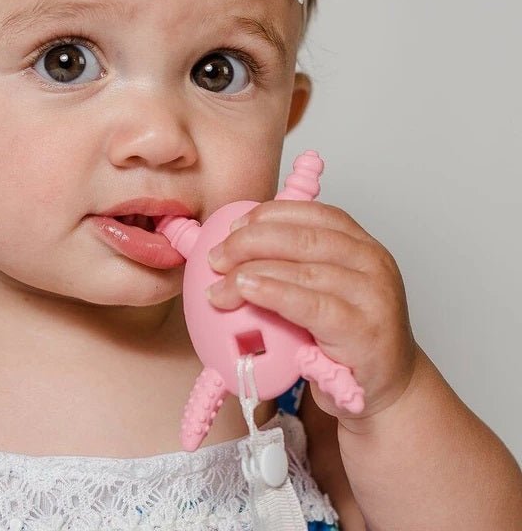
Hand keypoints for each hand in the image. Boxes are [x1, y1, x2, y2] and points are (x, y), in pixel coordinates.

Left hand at [206, 199, 419, 421]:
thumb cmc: (344, 338)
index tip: (234, 227)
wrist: (387, 390)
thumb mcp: (323, 289)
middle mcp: (372, 262)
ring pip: (300, 270)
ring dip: (250, 273)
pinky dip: (272, 293)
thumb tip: (233, 246)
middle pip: (301, 238)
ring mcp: (372, 295)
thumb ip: (293, 264)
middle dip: (249, 243)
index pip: (312, 213)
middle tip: (217, 258)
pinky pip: (309, 304)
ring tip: (220, 285)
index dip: (268, 215)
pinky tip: (247, 291)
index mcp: (361, 244)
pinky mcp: (362, 329)